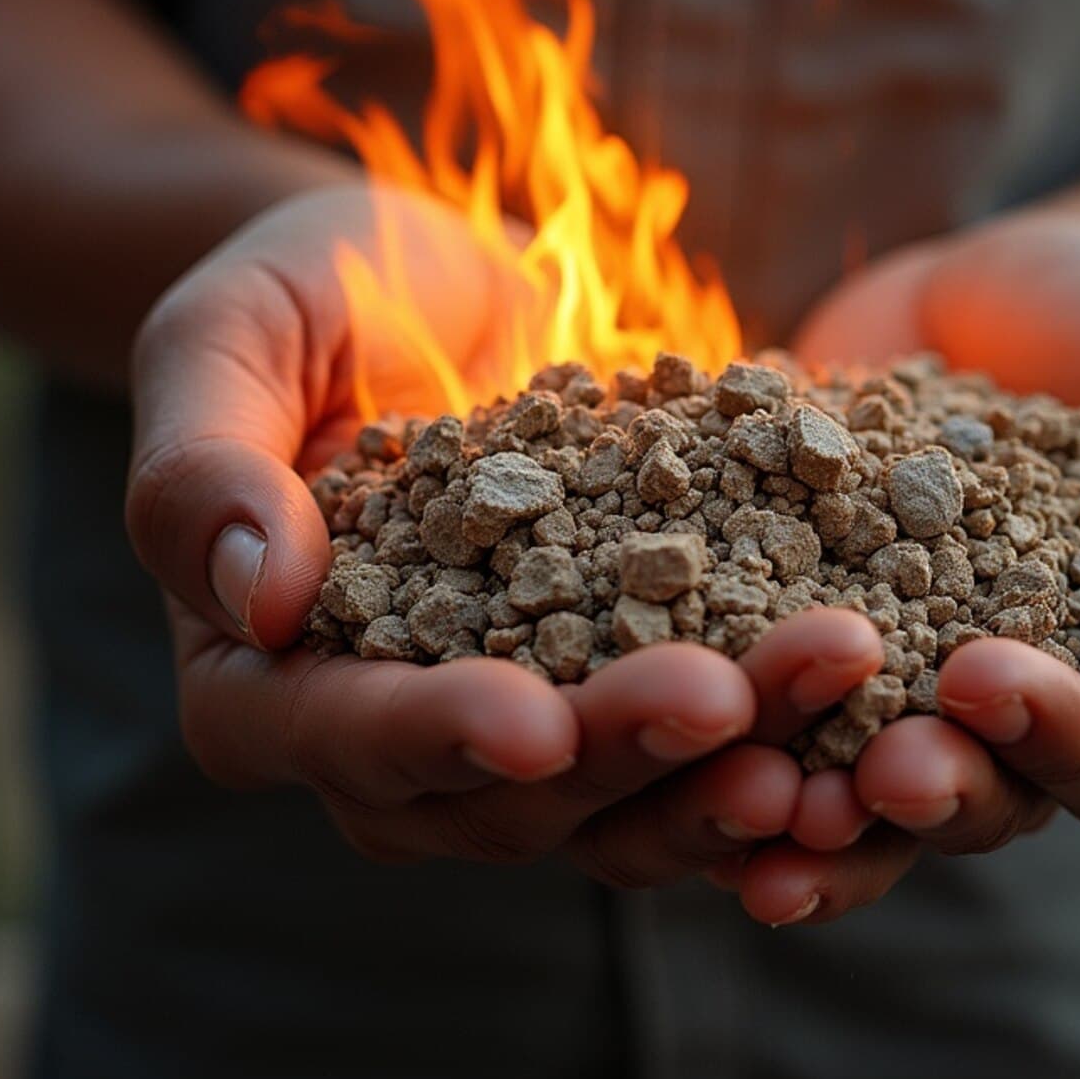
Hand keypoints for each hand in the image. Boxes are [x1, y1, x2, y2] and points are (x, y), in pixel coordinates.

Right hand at [125, 186, 880, 884]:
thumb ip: (203, 464)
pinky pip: (710, 737)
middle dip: (622, 751)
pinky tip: (876, 675)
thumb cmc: (303, 295)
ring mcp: (529, 715)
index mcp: (268, 678)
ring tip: (833, 678)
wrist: (428, 283)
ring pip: (626, 790)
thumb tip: (261, 597)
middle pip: (507, 796)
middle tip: (732, 697)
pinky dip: (787, 720)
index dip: (434, 738)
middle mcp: (399, 734)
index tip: (532, 722)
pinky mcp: (632, 678)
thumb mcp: (222, 338)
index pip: (340, 740)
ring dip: (731, 757)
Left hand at [720, 216, 1079, 921]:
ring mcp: (938, 689)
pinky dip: (767, 781)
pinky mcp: (830, 657)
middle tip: (943, 729)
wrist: (987, 286)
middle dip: (1002, 766)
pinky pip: (805, 744)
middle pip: (1053, 782)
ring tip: (815, 800)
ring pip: (924, 791)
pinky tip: (729, 797)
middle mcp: (1063, 701)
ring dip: (874, 811)